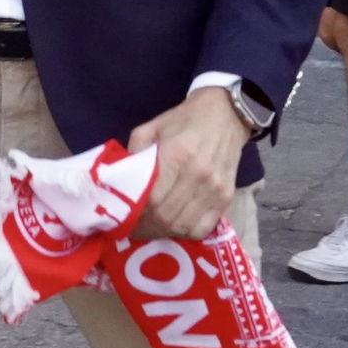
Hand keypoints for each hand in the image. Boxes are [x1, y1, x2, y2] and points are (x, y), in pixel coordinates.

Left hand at [127, 86, 248, 239]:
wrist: (226, 115)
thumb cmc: (184, 120)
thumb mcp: (151, 127)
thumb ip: (134, 152)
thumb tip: (120, 179)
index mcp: (177, 155)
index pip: (152, 198)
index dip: (135, 214)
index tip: (122, 218)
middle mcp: (198, 176)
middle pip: (167, 216)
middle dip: (145, 227)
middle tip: (131, 228)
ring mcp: (215, 189)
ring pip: (183, 226)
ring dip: (162, 232)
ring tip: (148, 229)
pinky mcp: (227, 198)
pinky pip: (202, 228)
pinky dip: (184, 232)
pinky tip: (172, 226)